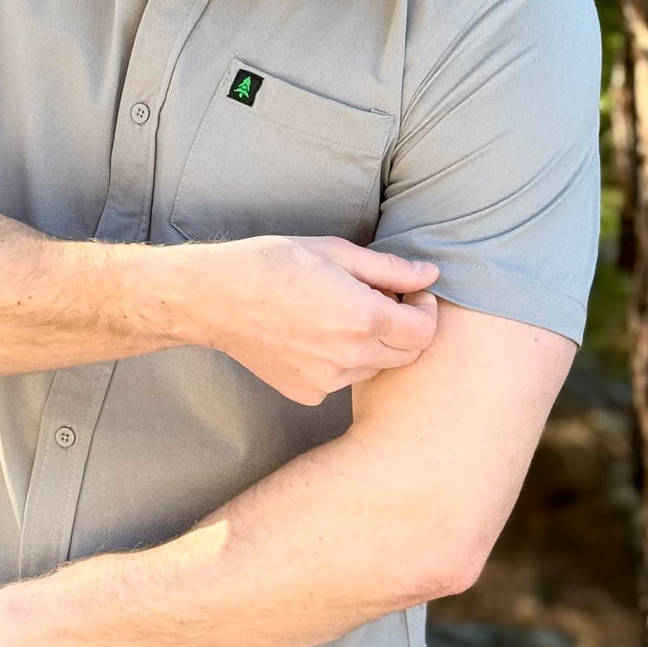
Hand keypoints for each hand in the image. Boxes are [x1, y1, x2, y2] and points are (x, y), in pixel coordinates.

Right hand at [198, 235, 442, 404]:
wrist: (217, 298)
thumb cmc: (274, 263)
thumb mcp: (335, 252)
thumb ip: (390, 269)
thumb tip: (430, 274)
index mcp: (363, 319)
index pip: (424, 331)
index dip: (425, 310)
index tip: (412, 294)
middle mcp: (351, 357)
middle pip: (407, 355)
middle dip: (405, 328)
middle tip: (381, 301)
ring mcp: (328, 382)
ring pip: (376, 369)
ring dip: (374, 345)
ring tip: (342, 315)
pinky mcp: (308, 394)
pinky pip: (343, 380)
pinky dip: (344, 361)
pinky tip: (316, 335)